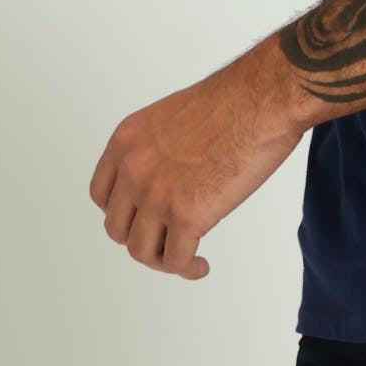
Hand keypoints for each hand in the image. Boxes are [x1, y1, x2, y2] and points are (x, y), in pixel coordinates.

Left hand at [88, 53, 304, 280]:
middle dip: (142, 237)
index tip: (141, 219)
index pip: (102, 193)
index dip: (122, 213)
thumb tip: (167, 179)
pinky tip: (201, 264)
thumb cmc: (235, 100)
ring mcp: (156, 193)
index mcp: (127, 139)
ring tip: (186, 257)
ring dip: (162, 260)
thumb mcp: (174, 116)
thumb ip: (158, 148)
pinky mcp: (186, 215)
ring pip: (140, 250)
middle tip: (166, 239)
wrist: (263, 98)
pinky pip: (175, 259)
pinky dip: (187, 268)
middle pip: (117, 227)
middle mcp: (133, 168)